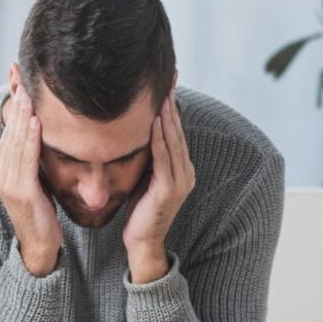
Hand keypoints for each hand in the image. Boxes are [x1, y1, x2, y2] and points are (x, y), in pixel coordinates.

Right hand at [0, 85, 61, 276]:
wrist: (40, 244)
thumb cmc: (41, 209)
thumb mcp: (36, 177)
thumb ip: (32, 155)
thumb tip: (40, 127)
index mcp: (0, 166)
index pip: (8, 128)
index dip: (12, 102)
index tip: (16, 77)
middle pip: (9, 129)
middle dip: (15, 101)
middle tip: (19, 74)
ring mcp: (6, 180)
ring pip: (16, 141)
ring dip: (22, 115)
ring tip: (28, 92)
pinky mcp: (19, 190)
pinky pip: (26, 159)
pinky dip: (30, 139)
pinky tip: (36, 122)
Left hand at [123, 90, 195, 283]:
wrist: (142, 242)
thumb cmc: (140, 210)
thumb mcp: (145, 178)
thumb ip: (148, 157)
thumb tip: (136, 133)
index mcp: (182, 169)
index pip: (176, 132)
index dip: (172, 108)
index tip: (166, 85)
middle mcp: (186, 172)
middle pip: (178, 131)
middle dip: (172, 104)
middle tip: (169, 79)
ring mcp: (180, 181)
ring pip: (173, 141)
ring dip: (167, 117)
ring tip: (162, 94)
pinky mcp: (169, 189)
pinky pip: (164, 158)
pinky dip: (159, 139)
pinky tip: (154, 122)